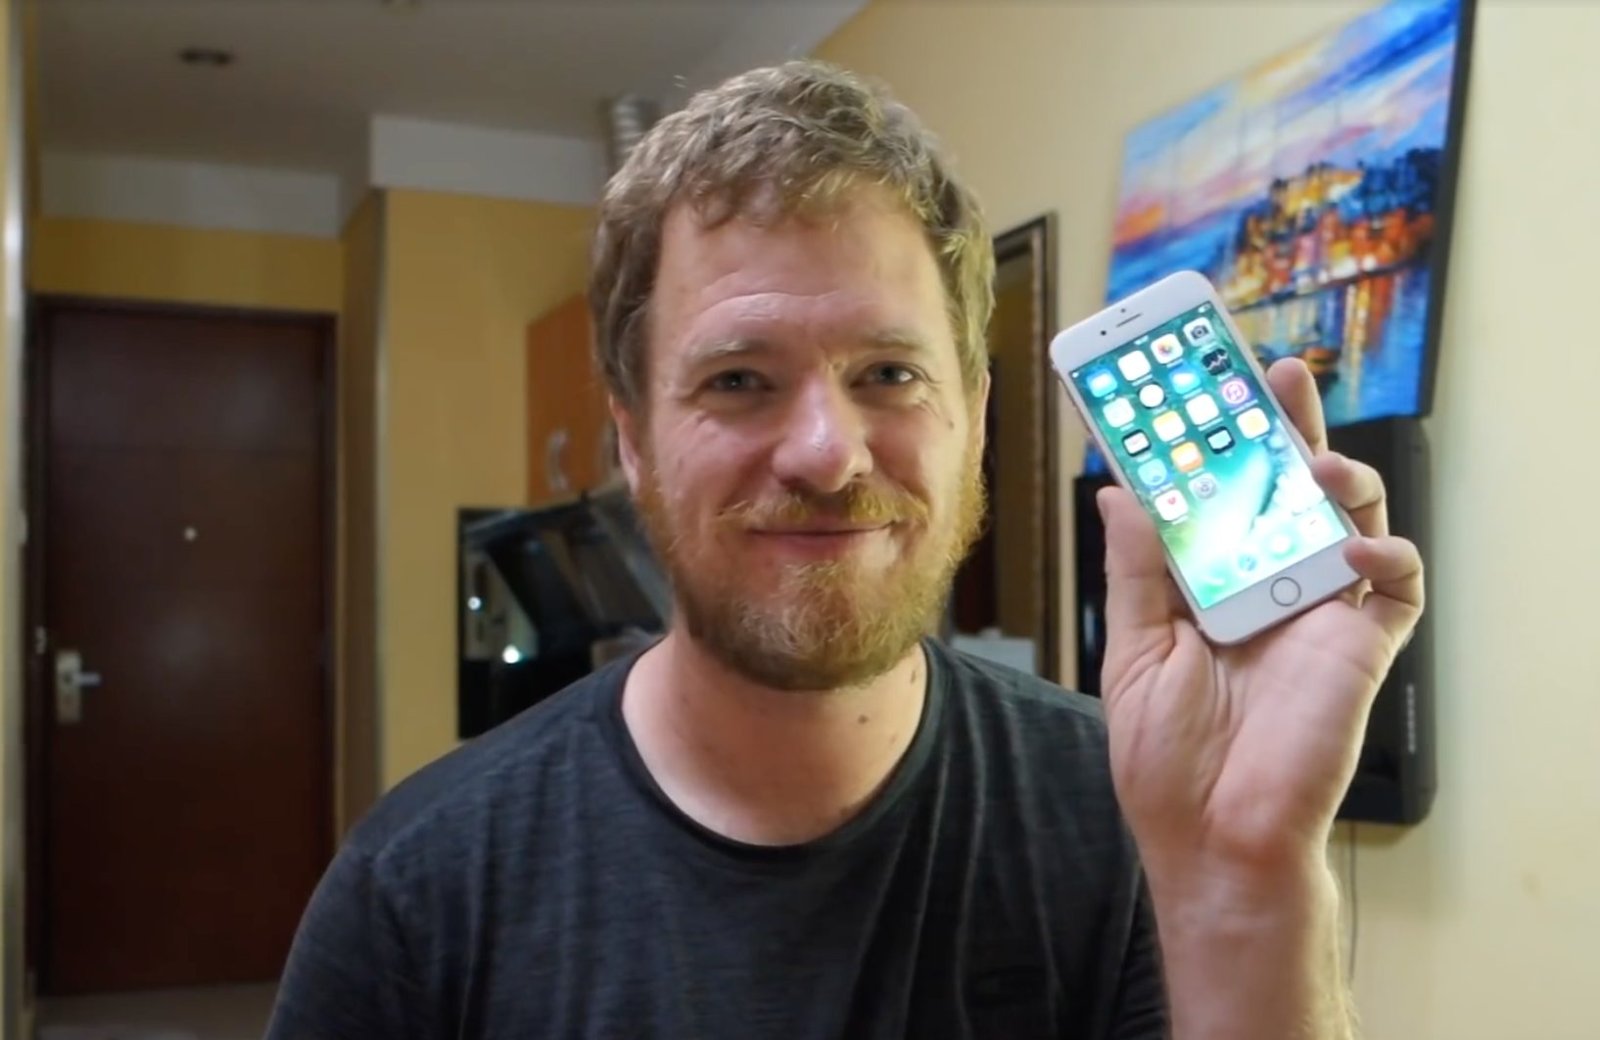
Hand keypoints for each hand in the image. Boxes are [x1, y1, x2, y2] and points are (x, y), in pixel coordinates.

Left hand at [1096, 358, 1423, 877]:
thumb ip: (1137, 571)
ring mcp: (1318, 610)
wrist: (1214, 840)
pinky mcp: (1361, 644)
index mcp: (1209, 583)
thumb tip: (1121, 490)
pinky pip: (1394, 584)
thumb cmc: (1167, 758)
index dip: (1211, 442)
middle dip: (1283, 427)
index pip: (1217, 494)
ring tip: (1313, 460)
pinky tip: (1355, 545)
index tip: (1190, 386)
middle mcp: (1266, 584)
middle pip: (1284, 487)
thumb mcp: (1135, 652)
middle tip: (1274, 374)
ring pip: (1347, 517)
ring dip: (1339, 476)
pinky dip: (1386, 552)